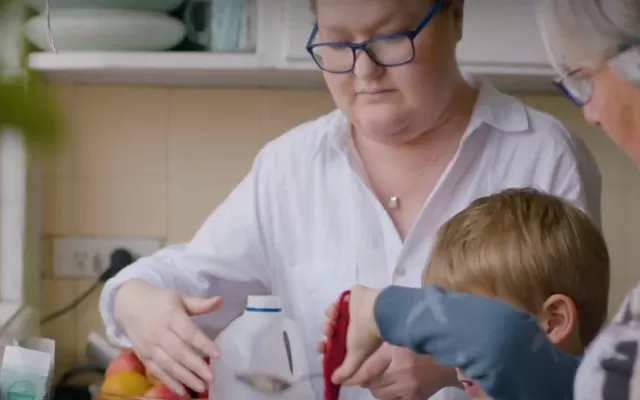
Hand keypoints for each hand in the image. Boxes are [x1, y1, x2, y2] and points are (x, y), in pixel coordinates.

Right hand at [113, 280, 222, 394]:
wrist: (128, 303)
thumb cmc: (159, 300)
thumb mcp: (180, 298)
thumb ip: (200, 304)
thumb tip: (221, 301)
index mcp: (171, 316)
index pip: (188, 332)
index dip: (203, 343)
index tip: (217, 354)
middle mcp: (159, 332)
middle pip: (179, 352)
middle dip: (196, 366)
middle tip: (211, 377)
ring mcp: (149, 346)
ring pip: (168, 364)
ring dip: (185, 377)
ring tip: (201, 387)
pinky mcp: (143, 356)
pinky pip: (157, 371)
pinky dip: (169, 382)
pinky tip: (182, 391)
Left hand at [317, 285, 382, 382]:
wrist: (377, 311)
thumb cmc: (366, 335)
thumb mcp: (356, 356)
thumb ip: (346, 369)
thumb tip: (335, 381)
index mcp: (354, 340)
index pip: (336, 346)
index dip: (326, 348)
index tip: (321, 347)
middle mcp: (352, 327)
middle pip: (332, 331)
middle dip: (327, 333)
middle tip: (328, 332)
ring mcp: (351, 312)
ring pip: (333, 317)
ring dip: (329, 320)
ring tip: (332, 320)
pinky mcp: (350, 299)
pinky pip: (337, 303)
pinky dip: (332, 308)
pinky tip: (334, 310)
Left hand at [350, 344, 457, 399]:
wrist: (450, 357)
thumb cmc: (420, 342)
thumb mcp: (398, 337)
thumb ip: (380, 344)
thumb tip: (356, 354)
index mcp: (395, 353)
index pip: (366, 370)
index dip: (350, 375)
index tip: (338, 377)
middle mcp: (401, 372)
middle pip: (370, 383)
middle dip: (363, 378)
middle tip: (364, 371)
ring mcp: (409, 388)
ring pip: (379, 393)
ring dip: (375, 387)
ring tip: (381, 377)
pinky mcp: (415, 397)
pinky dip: (387, 395)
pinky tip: (391, 387)